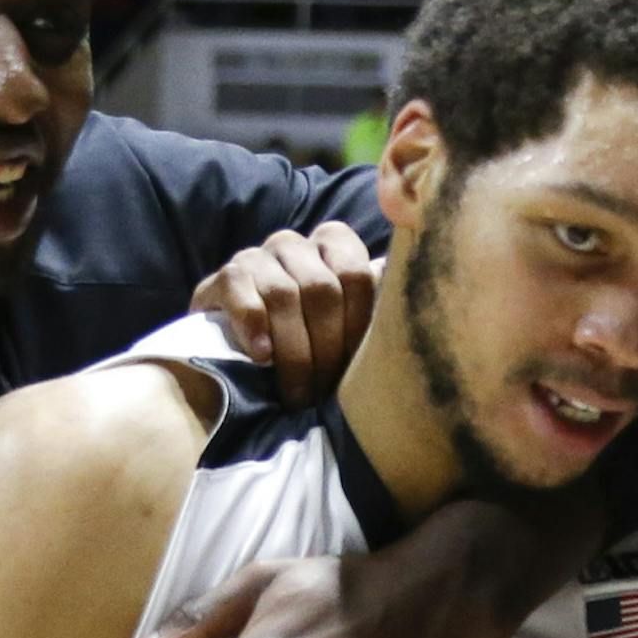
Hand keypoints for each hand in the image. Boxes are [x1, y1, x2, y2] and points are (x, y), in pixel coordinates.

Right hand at [189, 220, 377, 402]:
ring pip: (283, 295)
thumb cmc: (306, 347)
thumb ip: (375, 313)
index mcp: (333, 246)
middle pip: (321, 289)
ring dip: (294, 353)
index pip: (356, 273)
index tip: (357, 369)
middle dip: (326, 348)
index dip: (358, 325)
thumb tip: (413, 315)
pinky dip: (254, 328)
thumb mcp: (345, 330)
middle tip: (325, 393)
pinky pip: (241, 292)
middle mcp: (294, 244)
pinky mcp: (224, 277)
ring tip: (298, 393)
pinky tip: (262, 359)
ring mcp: (256, 257)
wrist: (235, 361)